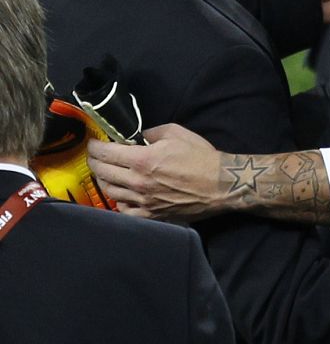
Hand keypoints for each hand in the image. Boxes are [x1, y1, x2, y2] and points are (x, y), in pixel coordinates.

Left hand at [87, 123, 224, 221]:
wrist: (219, 185)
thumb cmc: (200, 157)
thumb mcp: (176, 133)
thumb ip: (151, 132)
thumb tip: (138, 136)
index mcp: (143, 159)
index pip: (106, 153)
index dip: (95, 146)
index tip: (93, 142)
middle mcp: (138, 182)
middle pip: (102, 172)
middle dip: (94, 161)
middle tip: (95, 155)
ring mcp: (143, 201)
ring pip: (110, 192)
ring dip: (104, 180)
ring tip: (106, 172)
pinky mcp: (151, 215)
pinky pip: (124, 211)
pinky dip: (119, 200)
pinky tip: (123, 193)